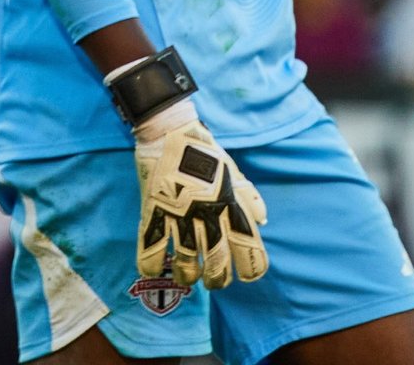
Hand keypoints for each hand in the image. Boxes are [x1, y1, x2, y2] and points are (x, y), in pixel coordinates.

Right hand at [132, 98, 267, 289]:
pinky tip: (154, 269)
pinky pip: (151, 247)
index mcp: (231, 205)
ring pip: (186, 262)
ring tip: (188, 276)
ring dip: (188, 275)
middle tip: (212, 281)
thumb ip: (249, 198)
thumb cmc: (204, 151)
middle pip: (217, 262)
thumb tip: (262, 221)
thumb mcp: (233, 171)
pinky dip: (151, 264)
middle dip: (217, 280)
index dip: (250, 269)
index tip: (244, 275)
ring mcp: (179, 214)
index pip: (249, 249)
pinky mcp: (154, 210)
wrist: (169, 130)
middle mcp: (208, 214)